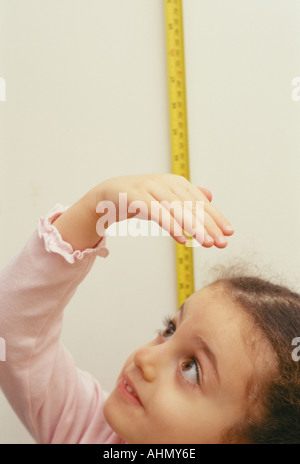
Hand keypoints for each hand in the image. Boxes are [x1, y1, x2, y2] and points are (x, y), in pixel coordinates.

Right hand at [92, 173, 233, 247]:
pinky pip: (156, 212)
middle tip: (220, 243)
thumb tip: (210, 196)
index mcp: (176, 182)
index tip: (229, 232)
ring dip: (193, 227)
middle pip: (192, 205)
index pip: (201, 201)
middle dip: (208, 225)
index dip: (216, 216)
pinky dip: (170, 225)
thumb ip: (187, 196)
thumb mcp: (166, 196)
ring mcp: (150, 187)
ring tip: (206, 243)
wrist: (109, 194)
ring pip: (176, 209)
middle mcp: (165, 182)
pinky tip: (181, 239)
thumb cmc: (142, 198)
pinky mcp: (135, 196)